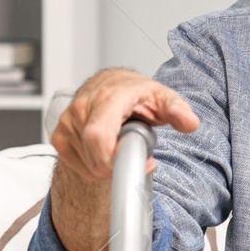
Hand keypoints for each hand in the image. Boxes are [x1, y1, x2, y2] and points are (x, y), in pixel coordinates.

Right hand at [51, 68, 198, 182]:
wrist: (113, 84)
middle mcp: (82, 109)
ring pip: (87, 164)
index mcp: (107, 98)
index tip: (144, 162)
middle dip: (119, 166)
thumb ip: (178, 109)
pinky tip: (107, 151)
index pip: (98, 136)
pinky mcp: (59, 135)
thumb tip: (190, 123)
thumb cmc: (136, 92)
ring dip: (108, 164)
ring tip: (121, 144)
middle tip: (138, 154)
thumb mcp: (163, 97)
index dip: (116, 159)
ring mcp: (67, 122)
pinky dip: (93, 166)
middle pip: (94, 156)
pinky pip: (74, 164)